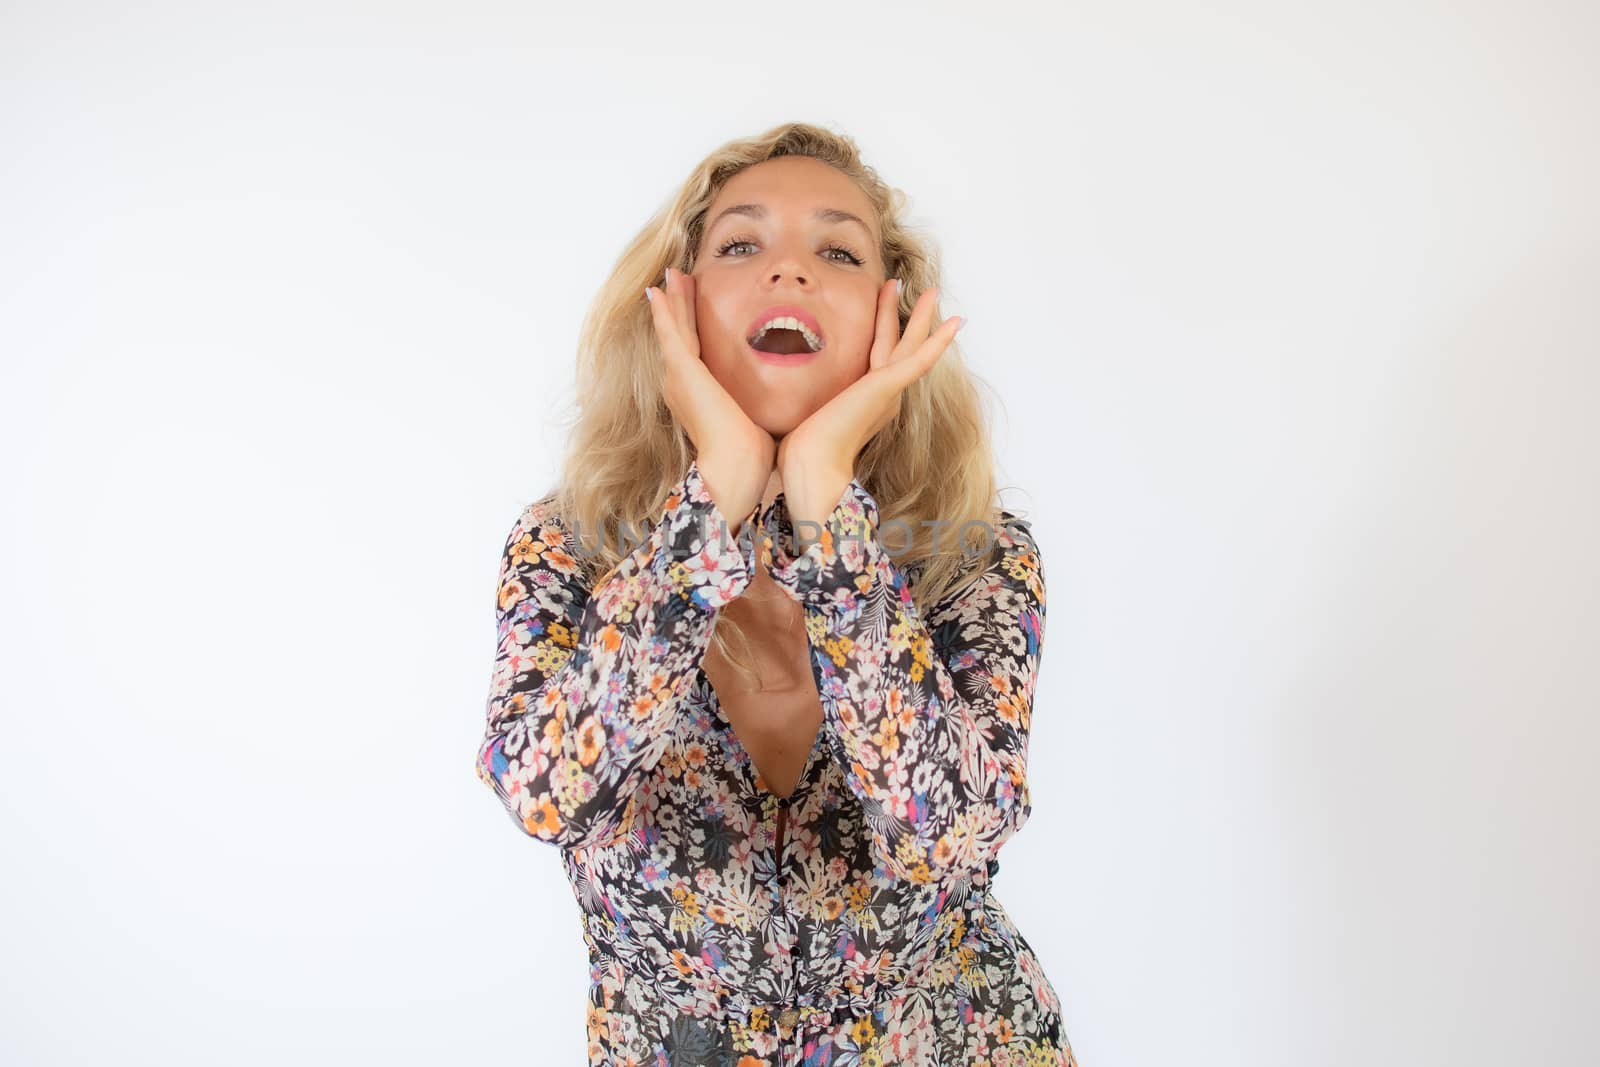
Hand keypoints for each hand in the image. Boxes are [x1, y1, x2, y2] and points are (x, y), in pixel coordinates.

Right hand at [646, 267, 775, 534]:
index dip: (693, 325)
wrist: (737, 469)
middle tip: (677, 278)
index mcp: (699, 395)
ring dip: (671, 301)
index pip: (696, 351)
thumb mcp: (756, 417)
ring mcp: (679, 378)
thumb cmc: (752, 454)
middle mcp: (683, 385)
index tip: (697, 302)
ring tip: (671, 275)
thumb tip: (784, 398)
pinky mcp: (683, 372)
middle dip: (679, 307)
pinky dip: (664, 310)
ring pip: (673, 329)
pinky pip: (669, 332)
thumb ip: (760, 402)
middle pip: (680, 335)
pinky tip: (659, 289)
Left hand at [776, 279, 961, 525]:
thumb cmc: (801, 448)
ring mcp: (888, 391)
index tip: (878, 307)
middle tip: (906, 286)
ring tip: (932, 291)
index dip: (880, 329)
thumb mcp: (804, 410)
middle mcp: (883, 395)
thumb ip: (806, 397)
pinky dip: (939, 341)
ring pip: (910, 344)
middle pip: (897, 345)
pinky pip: (920, 359)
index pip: (876, 355)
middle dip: (901, 316)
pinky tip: (957, 322)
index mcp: (867, 400)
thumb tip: (779, 389)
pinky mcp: (888, 386)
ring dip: (922, 317)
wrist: (811, 464)